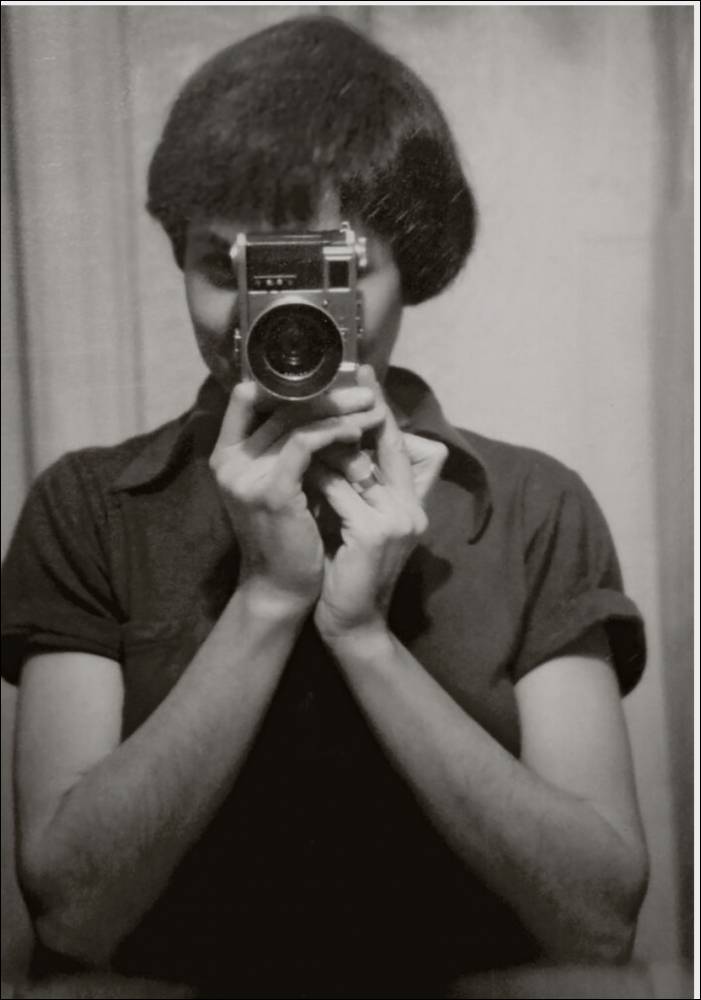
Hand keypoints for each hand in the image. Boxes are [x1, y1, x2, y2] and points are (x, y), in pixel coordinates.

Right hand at [209, 381, 383, 614]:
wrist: (283, 586)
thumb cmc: (291, 533)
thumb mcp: (285, 482)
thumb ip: (290, 446)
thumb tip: (328, 403)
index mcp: (227, 453)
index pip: (250, 398)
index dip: (289, 381)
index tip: (332, 375)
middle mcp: (229, 460)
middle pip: (279, 405)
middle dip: (328, 394)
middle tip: (366, 389)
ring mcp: (246, 475)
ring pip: (295, 421)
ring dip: (339, 410)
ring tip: (372, 407)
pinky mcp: (270, 491)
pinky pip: (304, 445)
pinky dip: (334, 434)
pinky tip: (358, 432)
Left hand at [311, 371, 446, 640]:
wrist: (352, 623)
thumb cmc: (348, 570)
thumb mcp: (358, 523)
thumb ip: (358, 487)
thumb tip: (334, 443)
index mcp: (411, 502)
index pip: (396, 443)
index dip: (380, 407)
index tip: (362, 374)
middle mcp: (411, 507)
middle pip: (385, 442)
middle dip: (358, 406)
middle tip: (339, 374)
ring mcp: (397, 520)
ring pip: (354, 464)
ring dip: (325, 445)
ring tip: (301, 420)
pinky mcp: (374, 533)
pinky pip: (338, 491)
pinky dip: (317, 477)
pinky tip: (297, 467)